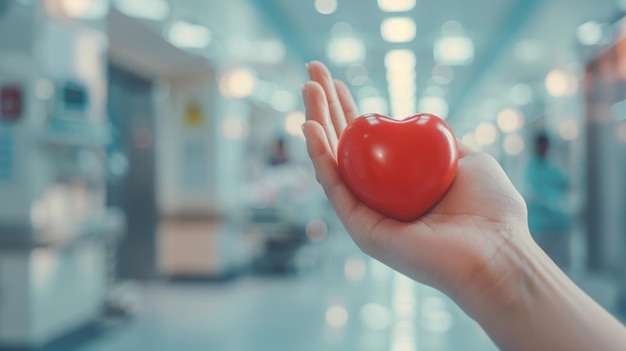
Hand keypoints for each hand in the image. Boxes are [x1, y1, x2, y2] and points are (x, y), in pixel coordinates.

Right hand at [302, 61, 531, 306]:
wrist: (498, 253)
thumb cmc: (492, 211)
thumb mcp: (470, 159)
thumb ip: (442, 142)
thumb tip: (421, 124)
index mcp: (401, 184)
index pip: (367, 142)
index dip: (350, 110)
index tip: (337, 81)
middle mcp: (380, 197)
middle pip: (344, 146)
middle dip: (326, 107)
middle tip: (313, 72)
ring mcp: (368, 214)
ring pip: (332, 163)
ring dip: (316, 123)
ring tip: (308, 87)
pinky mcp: (362, 230)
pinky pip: (336, 188)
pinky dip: (320, 157)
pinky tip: (310, 128)